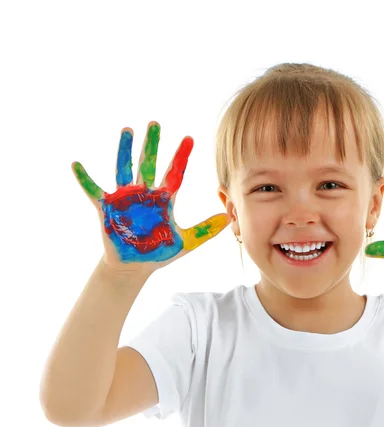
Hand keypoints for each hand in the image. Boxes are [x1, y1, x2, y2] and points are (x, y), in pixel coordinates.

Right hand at [72, 121, 228, 273]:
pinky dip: (85, 179)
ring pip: (124, 168)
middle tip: (155, 123)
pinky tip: (77, 164)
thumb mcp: (185, 242)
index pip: (175, 173)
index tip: (190, 138)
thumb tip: (227, 219)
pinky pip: (93, 190)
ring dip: (124, 150)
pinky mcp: (107, 208)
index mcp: (163, 199)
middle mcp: (144, 193)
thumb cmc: (158, 252)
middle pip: (148, 163)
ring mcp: (124, 198)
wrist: (135, 267)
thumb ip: (205, 231)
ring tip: (127, 130)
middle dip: (152, 144)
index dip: (182, 156)